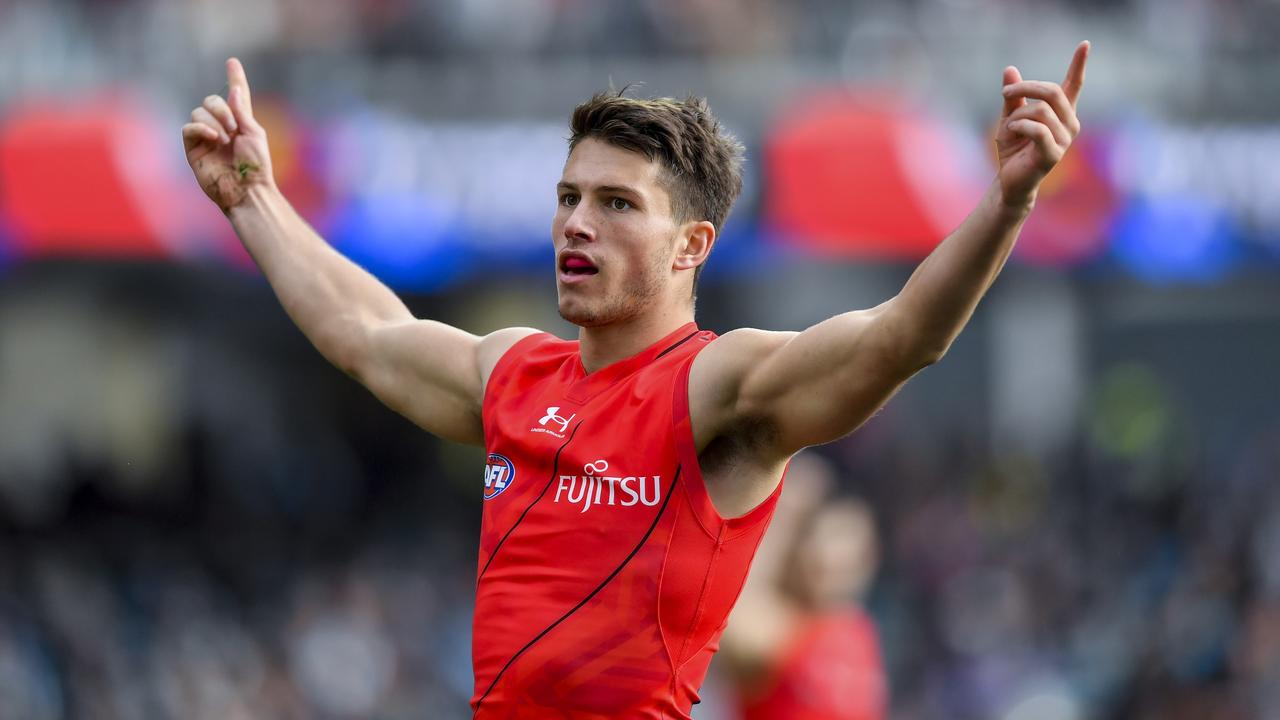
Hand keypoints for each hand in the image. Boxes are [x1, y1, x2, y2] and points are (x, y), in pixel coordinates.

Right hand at [182, 58, 273, 213]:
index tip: (233, 62)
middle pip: (211, 100)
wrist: (246, 190)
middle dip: (222, 109)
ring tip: (225, 139)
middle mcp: (221, 127)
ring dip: (214, 121)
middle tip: (234, 128)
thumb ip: (242, 111)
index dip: (235, 78)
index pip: (235, 96)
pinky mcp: (193, 148)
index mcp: (240, 123)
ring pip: (199, 111)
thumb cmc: (256, 166)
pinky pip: (189, 127)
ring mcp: (206, 137)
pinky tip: (214, 138)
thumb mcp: (254, 134)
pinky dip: (201, 128)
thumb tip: (234, 89)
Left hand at [995, 41, 1088, 208]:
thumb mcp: (1010, 117)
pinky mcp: (1054, 154)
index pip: (1074, 85)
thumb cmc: (1013, 149)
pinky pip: (1037, 129)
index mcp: (1062, 113)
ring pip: (1040, 110)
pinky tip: (1010, 133)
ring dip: (1017, 114)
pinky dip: (1018, 126)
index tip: (1084, 44)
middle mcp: (1069, 124)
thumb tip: (1010, 69)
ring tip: (1008, 126)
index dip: (1079, 64)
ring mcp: (1064, 140)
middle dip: (1025, 87)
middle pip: (1052, 92)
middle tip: (1005, 92)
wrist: (1010, 180)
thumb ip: (1013, 96)